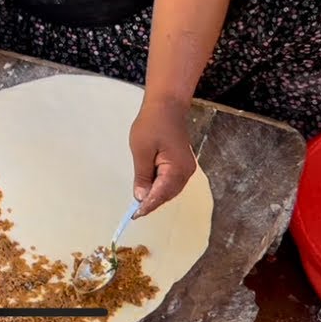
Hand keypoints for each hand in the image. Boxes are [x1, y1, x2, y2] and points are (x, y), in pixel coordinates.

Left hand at [129, 100, 196, 217]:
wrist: (167, 106)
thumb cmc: (152, 124)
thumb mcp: (141, 150)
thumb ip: (142, 176)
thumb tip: (142, 197)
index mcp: (177, 169)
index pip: (161, 194)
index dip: (148, 206)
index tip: (134, 215)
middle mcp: (186, 172)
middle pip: (167, 194)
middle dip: (152, 202)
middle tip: (135, 211)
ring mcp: (186, 168)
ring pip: (169, 189)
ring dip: (156, 195)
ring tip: (140, 201)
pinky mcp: (182, 164)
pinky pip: (170, 181)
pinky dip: (160, 186)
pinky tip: (149, 187)